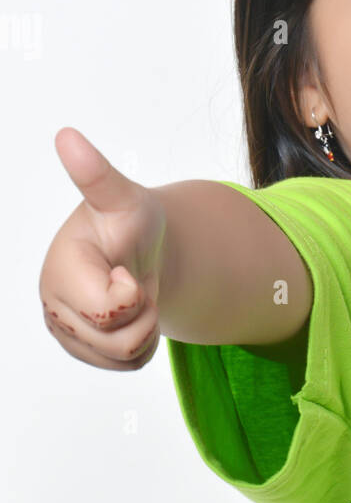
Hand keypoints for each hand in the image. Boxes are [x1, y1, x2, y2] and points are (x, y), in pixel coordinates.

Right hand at [39, 128, 167, 369]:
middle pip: (119, 339)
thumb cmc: (128, 220)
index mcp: (60, 269)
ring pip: (123, 357)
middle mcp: (54, 303)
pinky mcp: (81, 350)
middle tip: (134, 282)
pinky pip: (126, 367)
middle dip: (143, 313)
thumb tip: (66, 135)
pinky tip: (133, 316)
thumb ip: (96, 176)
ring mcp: (65, 330)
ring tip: (134, 298)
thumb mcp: (122, 198)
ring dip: (144, 330)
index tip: (125, 269)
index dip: (131, 293)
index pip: (109, 309)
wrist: (140, 248)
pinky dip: (141, 345)